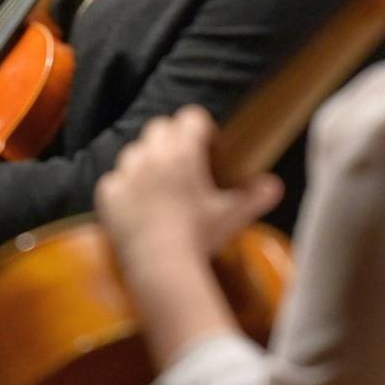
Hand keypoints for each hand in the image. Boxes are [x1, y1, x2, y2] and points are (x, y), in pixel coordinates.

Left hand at [96, 105, 282, 264]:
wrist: (160, 266)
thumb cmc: (199, 238)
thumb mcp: (232, 216)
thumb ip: (254, 197)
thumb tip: (275, 186)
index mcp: (183, 152)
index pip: (191, 117)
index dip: (201, 128)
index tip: (208, 144)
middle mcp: (152, 155)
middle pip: (160, 127)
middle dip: (172, 138)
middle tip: (184, 163)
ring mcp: (127, 172)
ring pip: (135, 150)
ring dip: (147, 159)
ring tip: (160, 184)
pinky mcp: (108, 192)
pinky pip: (114, 178)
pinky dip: (124, 187)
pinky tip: (137, 204)